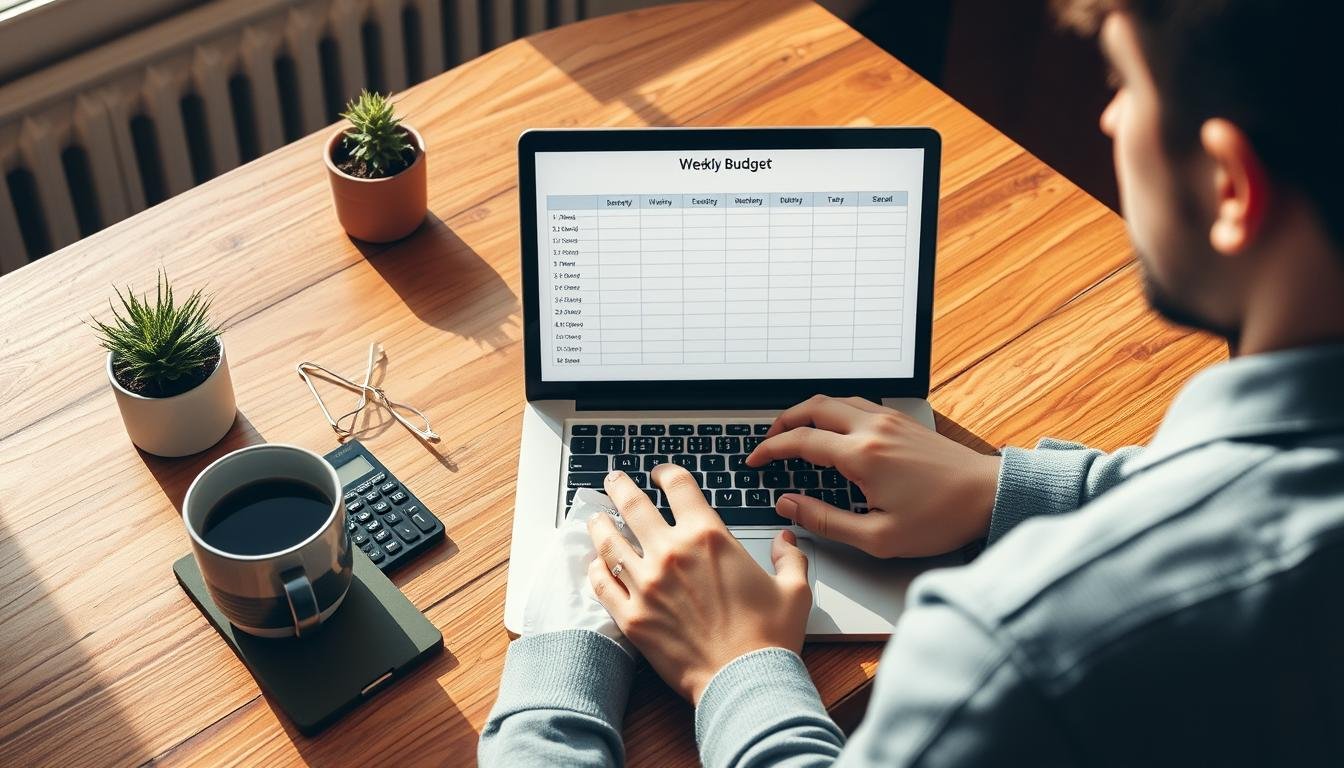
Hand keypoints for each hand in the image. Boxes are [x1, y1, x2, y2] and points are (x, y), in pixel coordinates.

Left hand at [586, 464, 810, 704]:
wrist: (745, 681)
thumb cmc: (769, 638)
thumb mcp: (793, 590)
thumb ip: (789, 557)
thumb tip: (787, 540)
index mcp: (709, 537)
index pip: (679, 486)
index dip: (666, 473)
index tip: (661, 474)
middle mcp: (672, 553)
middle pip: (633, 504)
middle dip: (620, 486)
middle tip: (613, 479)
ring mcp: (646, 584)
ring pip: (609, 541)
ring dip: (599, 523)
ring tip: (595, 517)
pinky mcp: (631, 616)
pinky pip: (603, 583)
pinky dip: (597, 569)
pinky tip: (596, 563)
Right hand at [747, 395, 1000, 557]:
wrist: (989, 495)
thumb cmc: (941, 519)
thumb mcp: (878, 536)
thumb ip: (826, 520)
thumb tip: (789, 504)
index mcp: (863, 456)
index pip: (801, 441)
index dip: (770, 449)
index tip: (755, 460)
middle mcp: (873, 429)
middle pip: (813, 408)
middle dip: (782, 422)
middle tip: (767, 443)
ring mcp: (889, 420)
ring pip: (834, 400)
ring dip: (807, 412)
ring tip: (793, 433)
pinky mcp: (902, 420)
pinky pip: (856, 403)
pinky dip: (832, 411)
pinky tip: (832, 429)